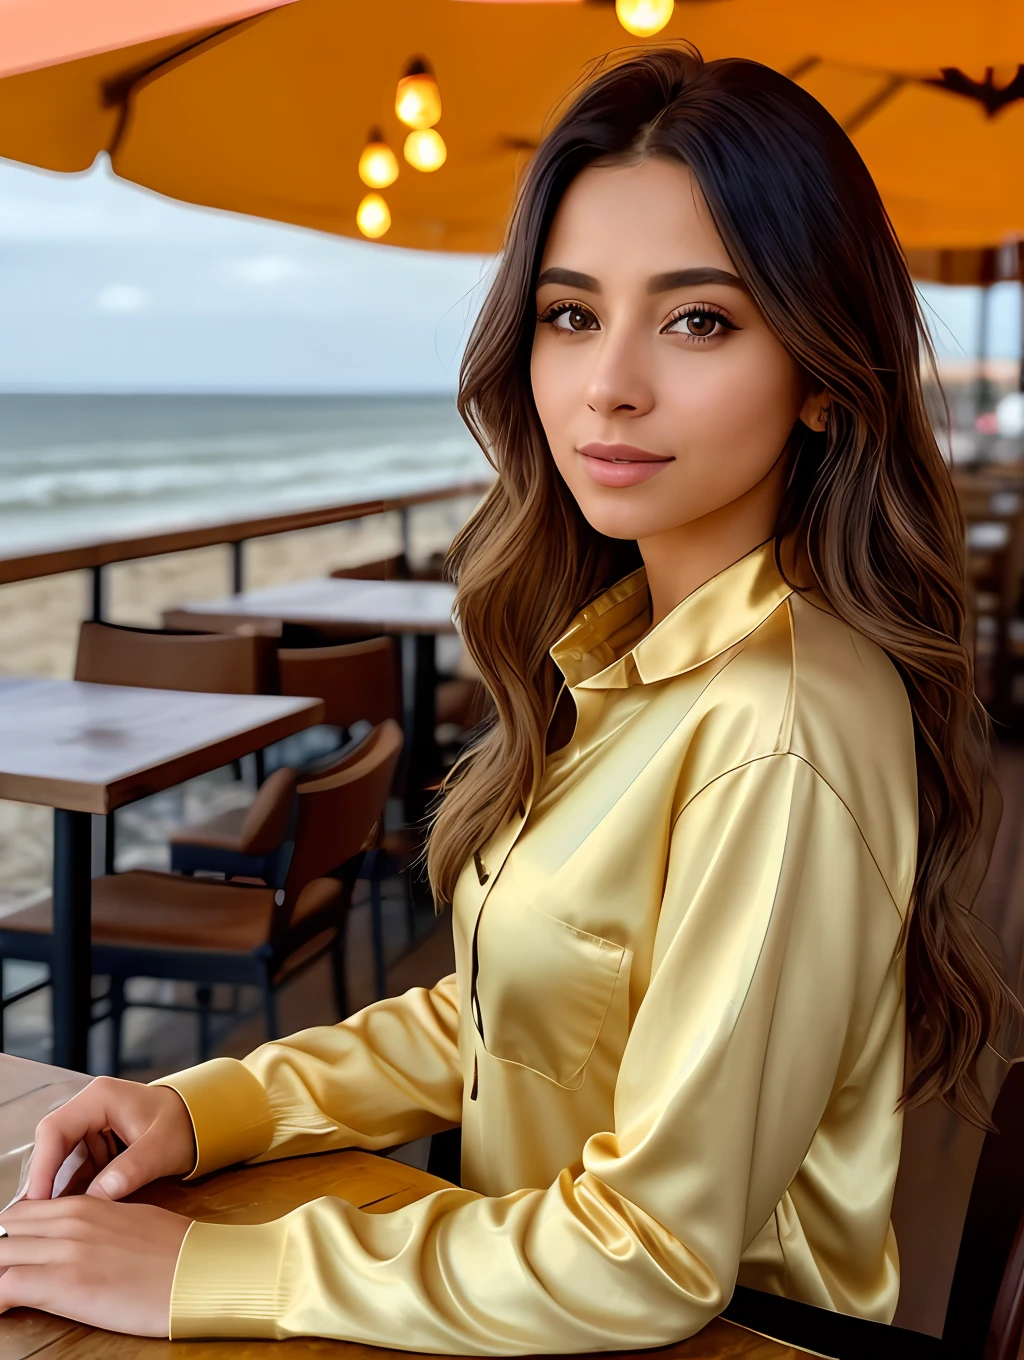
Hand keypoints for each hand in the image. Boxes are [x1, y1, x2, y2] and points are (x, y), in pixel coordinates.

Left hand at [0, 1196, 190, 1334]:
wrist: (198, 1270)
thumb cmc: (175, 1251)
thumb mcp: (130, 1222)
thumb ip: (95, 1225)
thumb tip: (75, 1241)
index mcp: (85, 1205)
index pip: (20, 1213)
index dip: (8, 1238)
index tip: (8, 1258)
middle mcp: (69, 1223)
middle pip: (3, 1233)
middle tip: (4, 1277)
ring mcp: (64, 1252)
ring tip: (4, 1295)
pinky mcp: (64, 1284)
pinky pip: (5, 1289)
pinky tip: (2, 1312)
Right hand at [25, 1076, 195, 1201]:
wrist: (205, 1122)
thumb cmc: (186, 1125)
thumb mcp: (162, 1147)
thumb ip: (132, 1168)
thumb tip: (99, 1196)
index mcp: (100, 1098)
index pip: (55, 1130)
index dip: (43, 1166)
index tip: (38, 1200)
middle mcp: (89, 1108)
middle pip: (52, 1145)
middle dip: (45, 1181)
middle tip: (37, 1218)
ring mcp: (92, 1126)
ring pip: (61, 1160)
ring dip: (57, 1189)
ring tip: (49, 1223)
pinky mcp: (98, 1145)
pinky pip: (77, 1169)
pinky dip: (74, 1190)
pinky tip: (70, 1215)